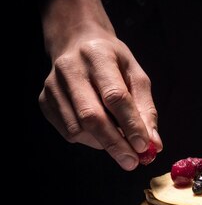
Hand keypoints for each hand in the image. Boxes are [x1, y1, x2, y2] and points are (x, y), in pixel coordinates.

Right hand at [38, 0, 161, 169]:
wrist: (76, 42)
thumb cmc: (112, 61)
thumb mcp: (135, 74)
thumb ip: (145, 108)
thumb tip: (154, 144)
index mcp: (98, 55)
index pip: (114, 95)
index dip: (130, 123)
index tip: (144, 146)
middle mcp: (70, 68)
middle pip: (92, 116)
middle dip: (115, 143)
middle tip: (132, 162)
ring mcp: (53, 85)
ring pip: (78, 129)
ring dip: (102, 143)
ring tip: (119, 142)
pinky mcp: (44, 100)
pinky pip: (67, 131)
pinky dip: (88, 139)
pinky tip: (99, 132)